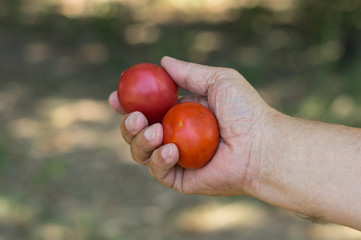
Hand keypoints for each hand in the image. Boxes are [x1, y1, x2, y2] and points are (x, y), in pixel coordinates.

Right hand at [108, 56, 273, 195]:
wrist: (261, 145)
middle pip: (138, 133)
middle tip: (134, 117)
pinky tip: (171, 150)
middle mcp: (175, 137)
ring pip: (141, 152)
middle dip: (127, 126)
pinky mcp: (181, 179)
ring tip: (156, 131)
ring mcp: (177, 159)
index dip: (129, 105)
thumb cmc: (245, 111)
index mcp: (180, 116)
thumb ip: (189, 72)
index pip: (148, 110)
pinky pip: (158, 170)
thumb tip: (163, 61)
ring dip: (140, 141)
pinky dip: (158, 159)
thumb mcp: (218, 81)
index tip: (116, 98)